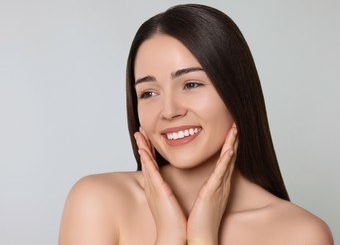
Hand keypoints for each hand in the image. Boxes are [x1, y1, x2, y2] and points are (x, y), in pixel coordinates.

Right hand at [134, 128, 186, 244]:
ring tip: (139, 133)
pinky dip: (146, 158)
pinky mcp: (158, 190)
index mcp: (158, 189)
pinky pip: (151, 170)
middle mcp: (153, 187)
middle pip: (146, 161)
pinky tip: (143, 148)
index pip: (152, 165)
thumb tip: (172, 188)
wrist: (174, 237)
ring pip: (146, 162)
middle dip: (142, 145)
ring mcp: (154, 188)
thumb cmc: (174, 222)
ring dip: (142, 147)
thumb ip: (170, 193)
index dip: (148, 151)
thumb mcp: (172, 203)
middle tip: (139, 130)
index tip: (146, 139)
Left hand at [187, 124, 237, 244]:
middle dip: (233, 140)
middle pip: (229, 157)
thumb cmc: (200, 220)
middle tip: (236, 124)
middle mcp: (222, 184)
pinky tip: (230, 150)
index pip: (225, 160)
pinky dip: (226, 161)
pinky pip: (221, 174)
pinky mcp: (213, 192)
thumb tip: (206, 182)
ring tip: (235, 129)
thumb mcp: (204, 199)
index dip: (228, 145)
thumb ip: (207, 188)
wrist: (200, 237)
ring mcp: (219, 187)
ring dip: (232, 144)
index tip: (230, 131)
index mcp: (218, 184)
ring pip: (227, 161)